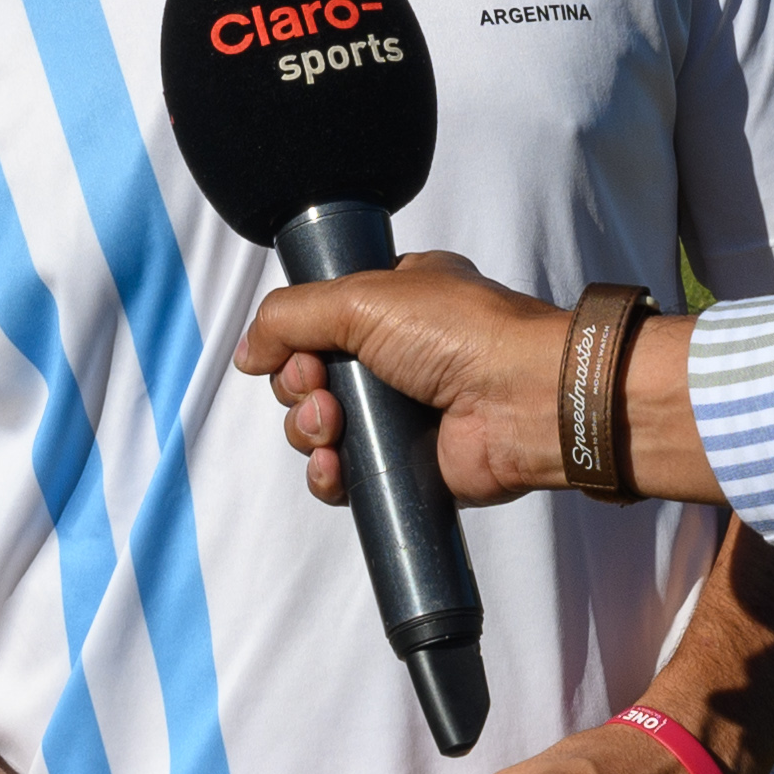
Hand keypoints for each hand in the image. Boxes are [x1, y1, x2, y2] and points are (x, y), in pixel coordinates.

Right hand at [239, 251, 579, 508]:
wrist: (525, 401)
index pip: (317, 320)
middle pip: (309, 377)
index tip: (298, 351)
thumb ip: (291, 315)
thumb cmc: (465, 334)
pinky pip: (346, 476)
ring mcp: (403, 412)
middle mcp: (397, 355)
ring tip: (331, 427)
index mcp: (393, 301)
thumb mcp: (362, 296)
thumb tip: (249, 352)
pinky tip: (335, 468)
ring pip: (320, 428)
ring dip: (308, 430)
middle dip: (298, 387)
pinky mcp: (408, 464)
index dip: (294, 340)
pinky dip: (329, 475)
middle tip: (320, 388)